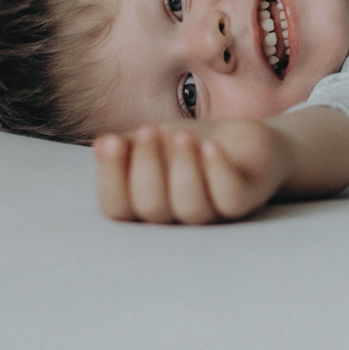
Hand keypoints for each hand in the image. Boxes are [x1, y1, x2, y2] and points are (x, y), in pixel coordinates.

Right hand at [93, 119, 290, 224]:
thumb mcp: (158, 141)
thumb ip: (129, 146)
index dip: (110, 178)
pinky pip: (230, 198)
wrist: (247, 143)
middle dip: (145, 166)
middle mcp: (176, 219)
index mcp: (147, 208)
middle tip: (148, 130)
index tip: (111, 141)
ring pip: (189, 207)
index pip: (117, 207)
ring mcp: (212, 213)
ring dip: (182, 168)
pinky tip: (211, 146)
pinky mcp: (244, 202)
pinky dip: (219, 172)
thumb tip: (101, 144)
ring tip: (182, 135)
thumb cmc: (195, 146)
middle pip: (151, 207)